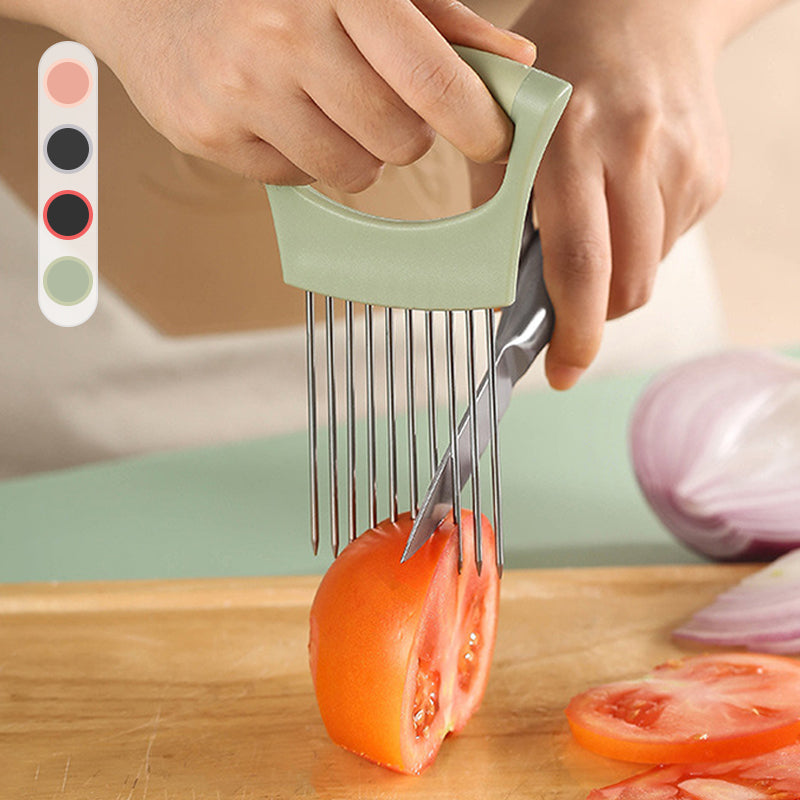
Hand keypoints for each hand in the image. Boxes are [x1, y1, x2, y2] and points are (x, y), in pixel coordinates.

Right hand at [48, 0, 534, 190]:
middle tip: (382, 108)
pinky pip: (297, 180)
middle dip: (407, 135)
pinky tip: (279, 116)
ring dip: (358, 154)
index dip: (474, 121)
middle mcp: (285, 34)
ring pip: (352, 173)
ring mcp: (241, 89)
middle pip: (397, 139)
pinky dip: (303, 159)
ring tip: (326, 109)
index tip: (492, 139)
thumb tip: (515, 67)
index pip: (428, 76)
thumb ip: (441, 23)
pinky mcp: (211, 134)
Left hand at [473, 0, 735, 389]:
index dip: (572, 332)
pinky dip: (637, 246)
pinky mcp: (710, 174)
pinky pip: (668, 243)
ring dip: (613, 278)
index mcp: (572, 138)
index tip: (560, 372)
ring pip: (647, 271)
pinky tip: (622, 200)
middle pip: (625, 283)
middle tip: (566, 311)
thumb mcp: (507, 121)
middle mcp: (636, 150)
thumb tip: (505, 290)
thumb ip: (501, 206)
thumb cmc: (564, 63)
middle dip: (592, 317)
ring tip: (592, 227)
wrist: (649, 8)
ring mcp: (684, 163)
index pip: (579, 261)